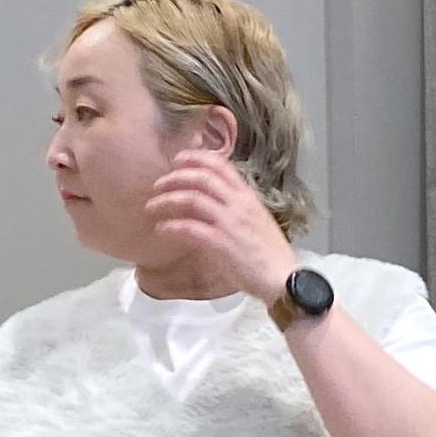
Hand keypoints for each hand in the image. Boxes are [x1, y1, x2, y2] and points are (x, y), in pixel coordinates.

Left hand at [144, 148, 296, 304]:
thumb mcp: (256, 221)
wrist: (283, 278)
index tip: (177, 161)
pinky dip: (171, 226)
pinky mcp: (220, 243)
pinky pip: (189, 228)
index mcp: (247, 196)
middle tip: (157, 185)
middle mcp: (238, 203)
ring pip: (191, 198)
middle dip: (174, 177)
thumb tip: (214, 206)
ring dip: (167, 200)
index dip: (195, 158)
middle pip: (200, 177)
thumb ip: (236, 209)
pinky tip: (161, 230)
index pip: (219, 164)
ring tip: (152, 206)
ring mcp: (229, 222)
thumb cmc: (270, 256)